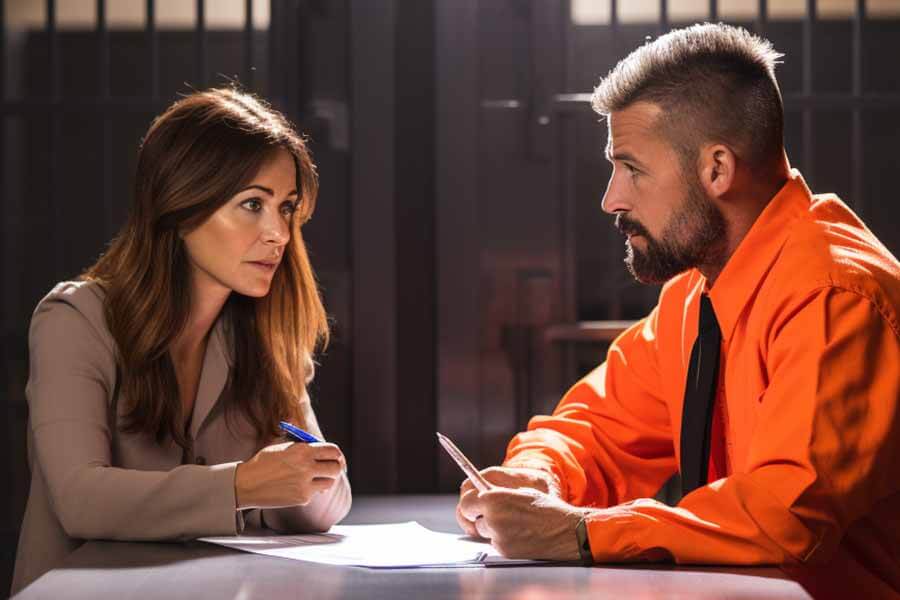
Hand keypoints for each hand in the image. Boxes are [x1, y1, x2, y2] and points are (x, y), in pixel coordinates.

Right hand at [234, 441, 345, 508]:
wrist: (246, 484)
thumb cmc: (263, 463)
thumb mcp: (283, 447)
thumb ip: (303, 446)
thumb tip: (321, 447)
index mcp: (302, 450)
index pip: (333, 450)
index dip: (337, 454)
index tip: (336, 457)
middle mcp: (306, 466)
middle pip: (336, 468)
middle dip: (336, 467)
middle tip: (331, 468)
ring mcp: (305, 484)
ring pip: (329, 482)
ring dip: (325, 479)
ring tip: (313, 478)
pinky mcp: (302, 498)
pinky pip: (315, 493)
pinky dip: (310, 490)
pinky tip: (297, 486)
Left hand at [461, 487, 586, 560]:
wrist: (566, 530)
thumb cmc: (545, 508)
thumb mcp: (519, 491)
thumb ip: (496, 494)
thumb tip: (480, 495)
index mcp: (494, 498)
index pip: (466, 502)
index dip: (470, 503)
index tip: (473, 504)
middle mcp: (492, 517)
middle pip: (471, 519)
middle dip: (478, 516)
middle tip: (489, 514)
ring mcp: (498, 536)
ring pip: (484, 531)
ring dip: (491, 529)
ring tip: (513, 523)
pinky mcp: (504, 551)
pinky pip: (495, 543)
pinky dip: (502, 540)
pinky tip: (518, 534)